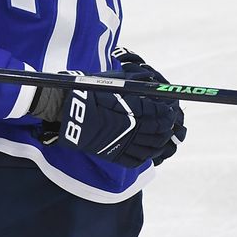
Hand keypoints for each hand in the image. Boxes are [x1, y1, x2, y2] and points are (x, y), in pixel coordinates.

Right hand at [56, 50, 185, 167]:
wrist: (68, 112)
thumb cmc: (88, 93)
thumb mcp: (111, 83)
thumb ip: (132, 81)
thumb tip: (148, 77)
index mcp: (132, 112)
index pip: (159, 114)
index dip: (167, 112)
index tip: (169, 107)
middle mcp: (132, 130)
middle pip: (159, 132)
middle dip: (167, 127)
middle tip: (168, 121)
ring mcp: (123, 145)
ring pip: (152, 149)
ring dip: (160, 142)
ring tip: (160, 135)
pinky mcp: (114, 155)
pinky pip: (137, 160)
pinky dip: (146, 156)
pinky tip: (147, 150)